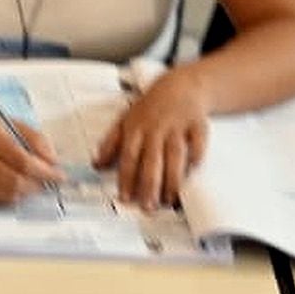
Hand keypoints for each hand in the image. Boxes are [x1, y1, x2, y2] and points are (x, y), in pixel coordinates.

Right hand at [0, 102, 61, 204]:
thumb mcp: (8, 122)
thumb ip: (34, 139)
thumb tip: (53, 162)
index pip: (22, 161)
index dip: (45, 173)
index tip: (59, 176)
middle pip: (14, 181)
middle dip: (37, 186)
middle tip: (48, 184)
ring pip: (5, 194)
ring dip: (26, 194)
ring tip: (34, 186)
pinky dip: (11, 197)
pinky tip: (17, 189)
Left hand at [93, 66, 209, 209]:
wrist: (179, 87)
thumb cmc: (149, 108)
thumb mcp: (124, 121)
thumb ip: (110, 143)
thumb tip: (97, 164)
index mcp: (135, 128)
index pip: (128, 156)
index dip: (126, 178)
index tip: (125, 197)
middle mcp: (155, 129)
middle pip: (152, 160)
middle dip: (149, 186)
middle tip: (148, 206)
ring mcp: (177, 127)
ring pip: (175, 156)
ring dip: (172, 180)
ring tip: (168, 200)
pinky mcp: (197, 126)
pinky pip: (198, 145)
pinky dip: (196, 158)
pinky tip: (192, 174)